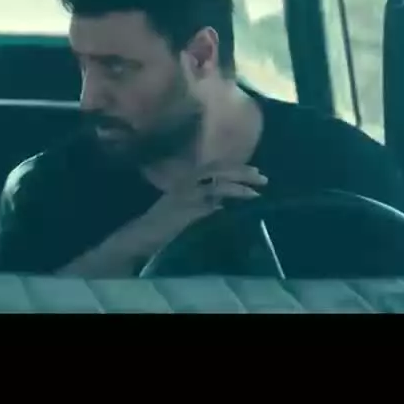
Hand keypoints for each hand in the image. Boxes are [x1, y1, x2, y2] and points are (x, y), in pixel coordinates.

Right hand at [132, 165, 267, 253]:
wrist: (140, 236)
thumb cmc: (159, 226)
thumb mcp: (182, 209)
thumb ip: (200, 204)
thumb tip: (222, 204)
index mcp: (183, 180)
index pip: (212, 167)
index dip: (233, 166)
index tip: (253, 170)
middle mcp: (185, 181)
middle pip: (217, 169)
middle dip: (241, 171)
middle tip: (262, 176)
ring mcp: (186, 192)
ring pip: (217, 179)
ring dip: (239, 181)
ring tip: (257, 187)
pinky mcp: (188, 204)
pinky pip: (213, 194)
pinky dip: (230, 193)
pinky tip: (244, 197)